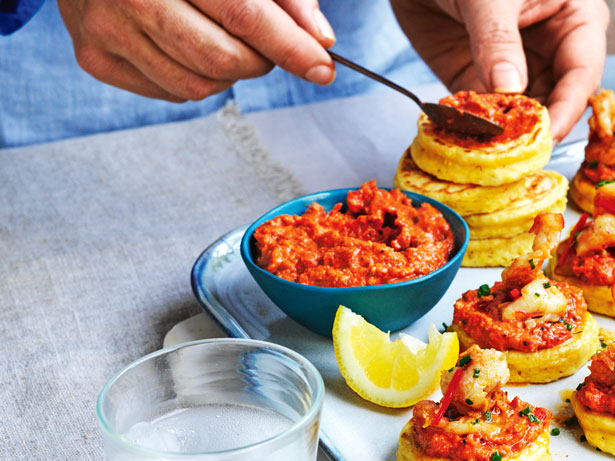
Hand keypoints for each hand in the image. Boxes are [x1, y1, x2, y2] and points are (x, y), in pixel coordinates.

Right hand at [57, 0, 337, 101]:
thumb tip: (319, 40)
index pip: (245, 15)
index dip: (290, 47)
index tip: (322, 67)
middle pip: (222, 59)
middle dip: (261, 62)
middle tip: (266, 47)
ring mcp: (105, 28)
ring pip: (198, 86)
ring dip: (230, 74)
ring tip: (225, 41)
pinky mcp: (94, 57)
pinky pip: (170, 92)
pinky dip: (196, 78)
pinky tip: (188, 46)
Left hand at [391, 0, 608, 141]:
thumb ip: (498, 39)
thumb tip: (509, 88)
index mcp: (576, 20)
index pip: (582, 74)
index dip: (566, 108)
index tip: (546, 136)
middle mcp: (553, 51)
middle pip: (558, 102)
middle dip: (536, 127)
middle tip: (515, 151)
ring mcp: (518, 70)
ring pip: (523, 115)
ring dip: (506, 133)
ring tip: (488, 146)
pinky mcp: (483, 84)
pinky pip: (487, 115)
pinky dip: (477, 128)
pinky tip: (466, 136)